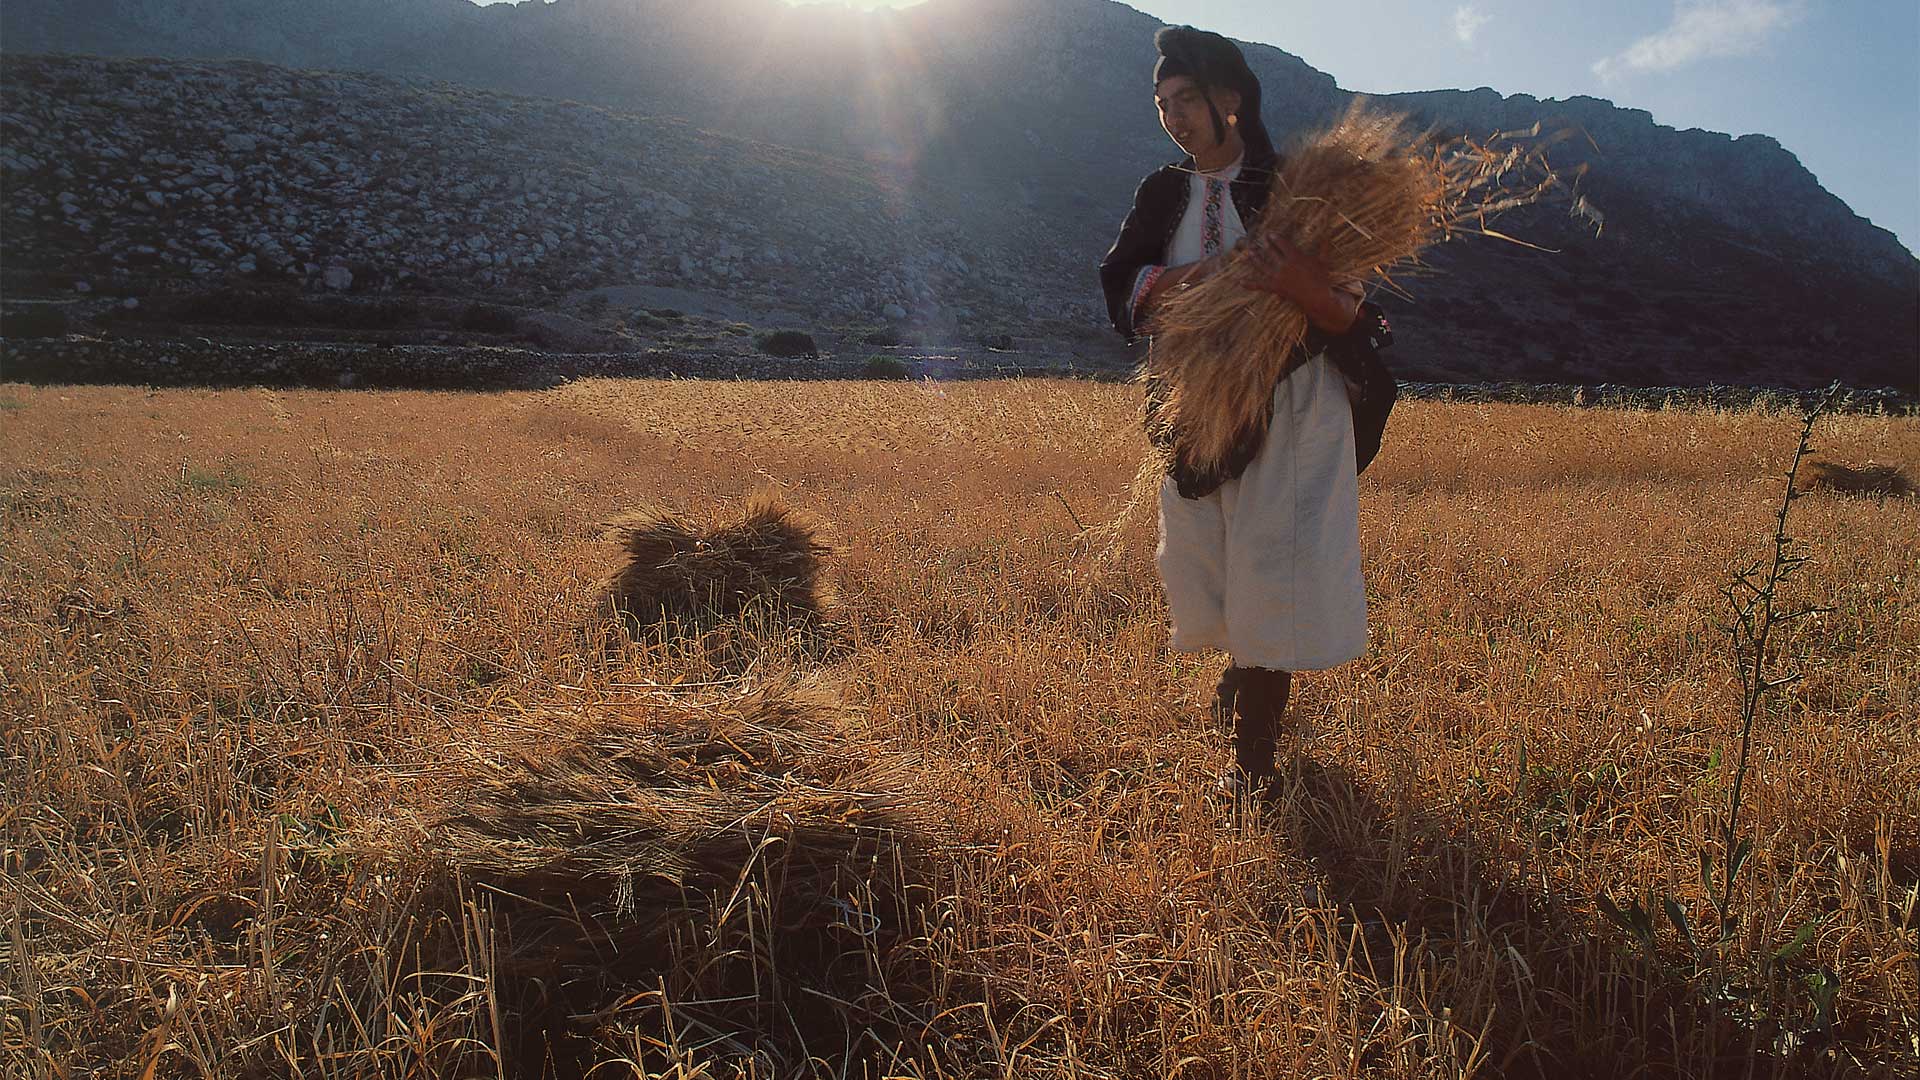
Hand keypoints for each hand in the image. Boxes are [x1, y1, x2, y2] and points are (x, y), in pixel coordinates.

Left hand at [1237, 232, 1359, 332]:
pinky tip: (1240, 281)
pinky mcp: (1275, 288)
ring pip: (1262, 266)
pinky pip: (1260, 285)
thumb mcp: (1323, 261)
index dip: (1274, 238)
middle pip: (1270, 252)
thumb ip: (1324, 246)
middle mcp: (1284, 265)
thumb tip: (1329, 232)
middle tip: (1259, 240)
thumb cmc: (1322, 278)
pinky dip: (1250, 284)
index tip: (1269, 234)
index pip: (1281, 243)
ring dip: (1254, 258)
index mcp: (1294, 256)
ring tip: (1248, 252)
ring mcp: (1278, 277)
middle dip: (1264, 245)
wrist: (1317, 297)